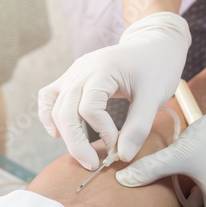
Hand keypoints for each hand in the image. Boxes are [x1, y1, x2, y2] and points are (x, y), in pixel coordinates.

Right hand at [38, 12, 190, 169]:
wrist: (154, 42)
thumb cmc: (157, 67)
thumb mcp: (154, 96)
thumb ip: (138, 127)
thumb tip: (123, 156)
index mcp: (102, 69)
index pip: (90, 108)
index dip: (102, 131)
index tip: (117, 145)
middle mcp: (81, 70)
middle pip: (65, 111)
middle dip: (75, 142)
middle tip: (92, 164)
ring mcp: (73, 72)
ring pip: (54, 107)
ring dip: (65, 133)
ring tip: (81, 153)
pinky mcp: (71, 78)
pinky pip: (49, 96)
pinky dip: (48, 115)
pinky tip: (57, 133)